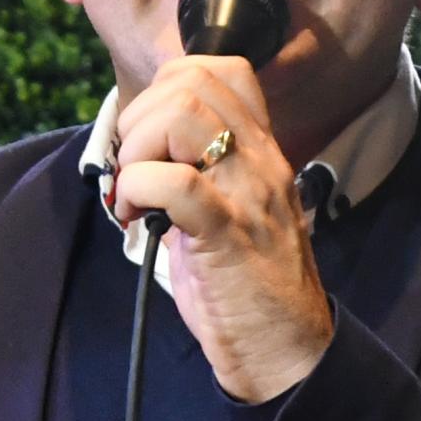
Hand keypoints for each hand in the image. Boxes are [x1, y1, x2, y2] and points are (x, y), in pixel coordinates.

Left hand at [106, 57, 332, 403]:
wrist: (287, 350)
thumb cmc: (250, 286)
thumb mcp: (233, 209)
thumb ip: (202, 171)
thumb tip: (144, 147)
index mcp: (263, 151)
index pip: (225, 70)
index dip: (169, 84)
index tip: (151, 133)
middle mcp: (261, 161)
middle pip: (192, 82)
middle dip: (140, 117)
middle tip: (134, 168)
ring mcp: (247, 193)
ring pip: (180, 117)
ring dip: (137, 150)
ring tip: (134, 192)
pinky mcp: (226, 233)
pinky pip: (174, 182)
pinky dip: (136, 190)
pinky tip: (133, 218)